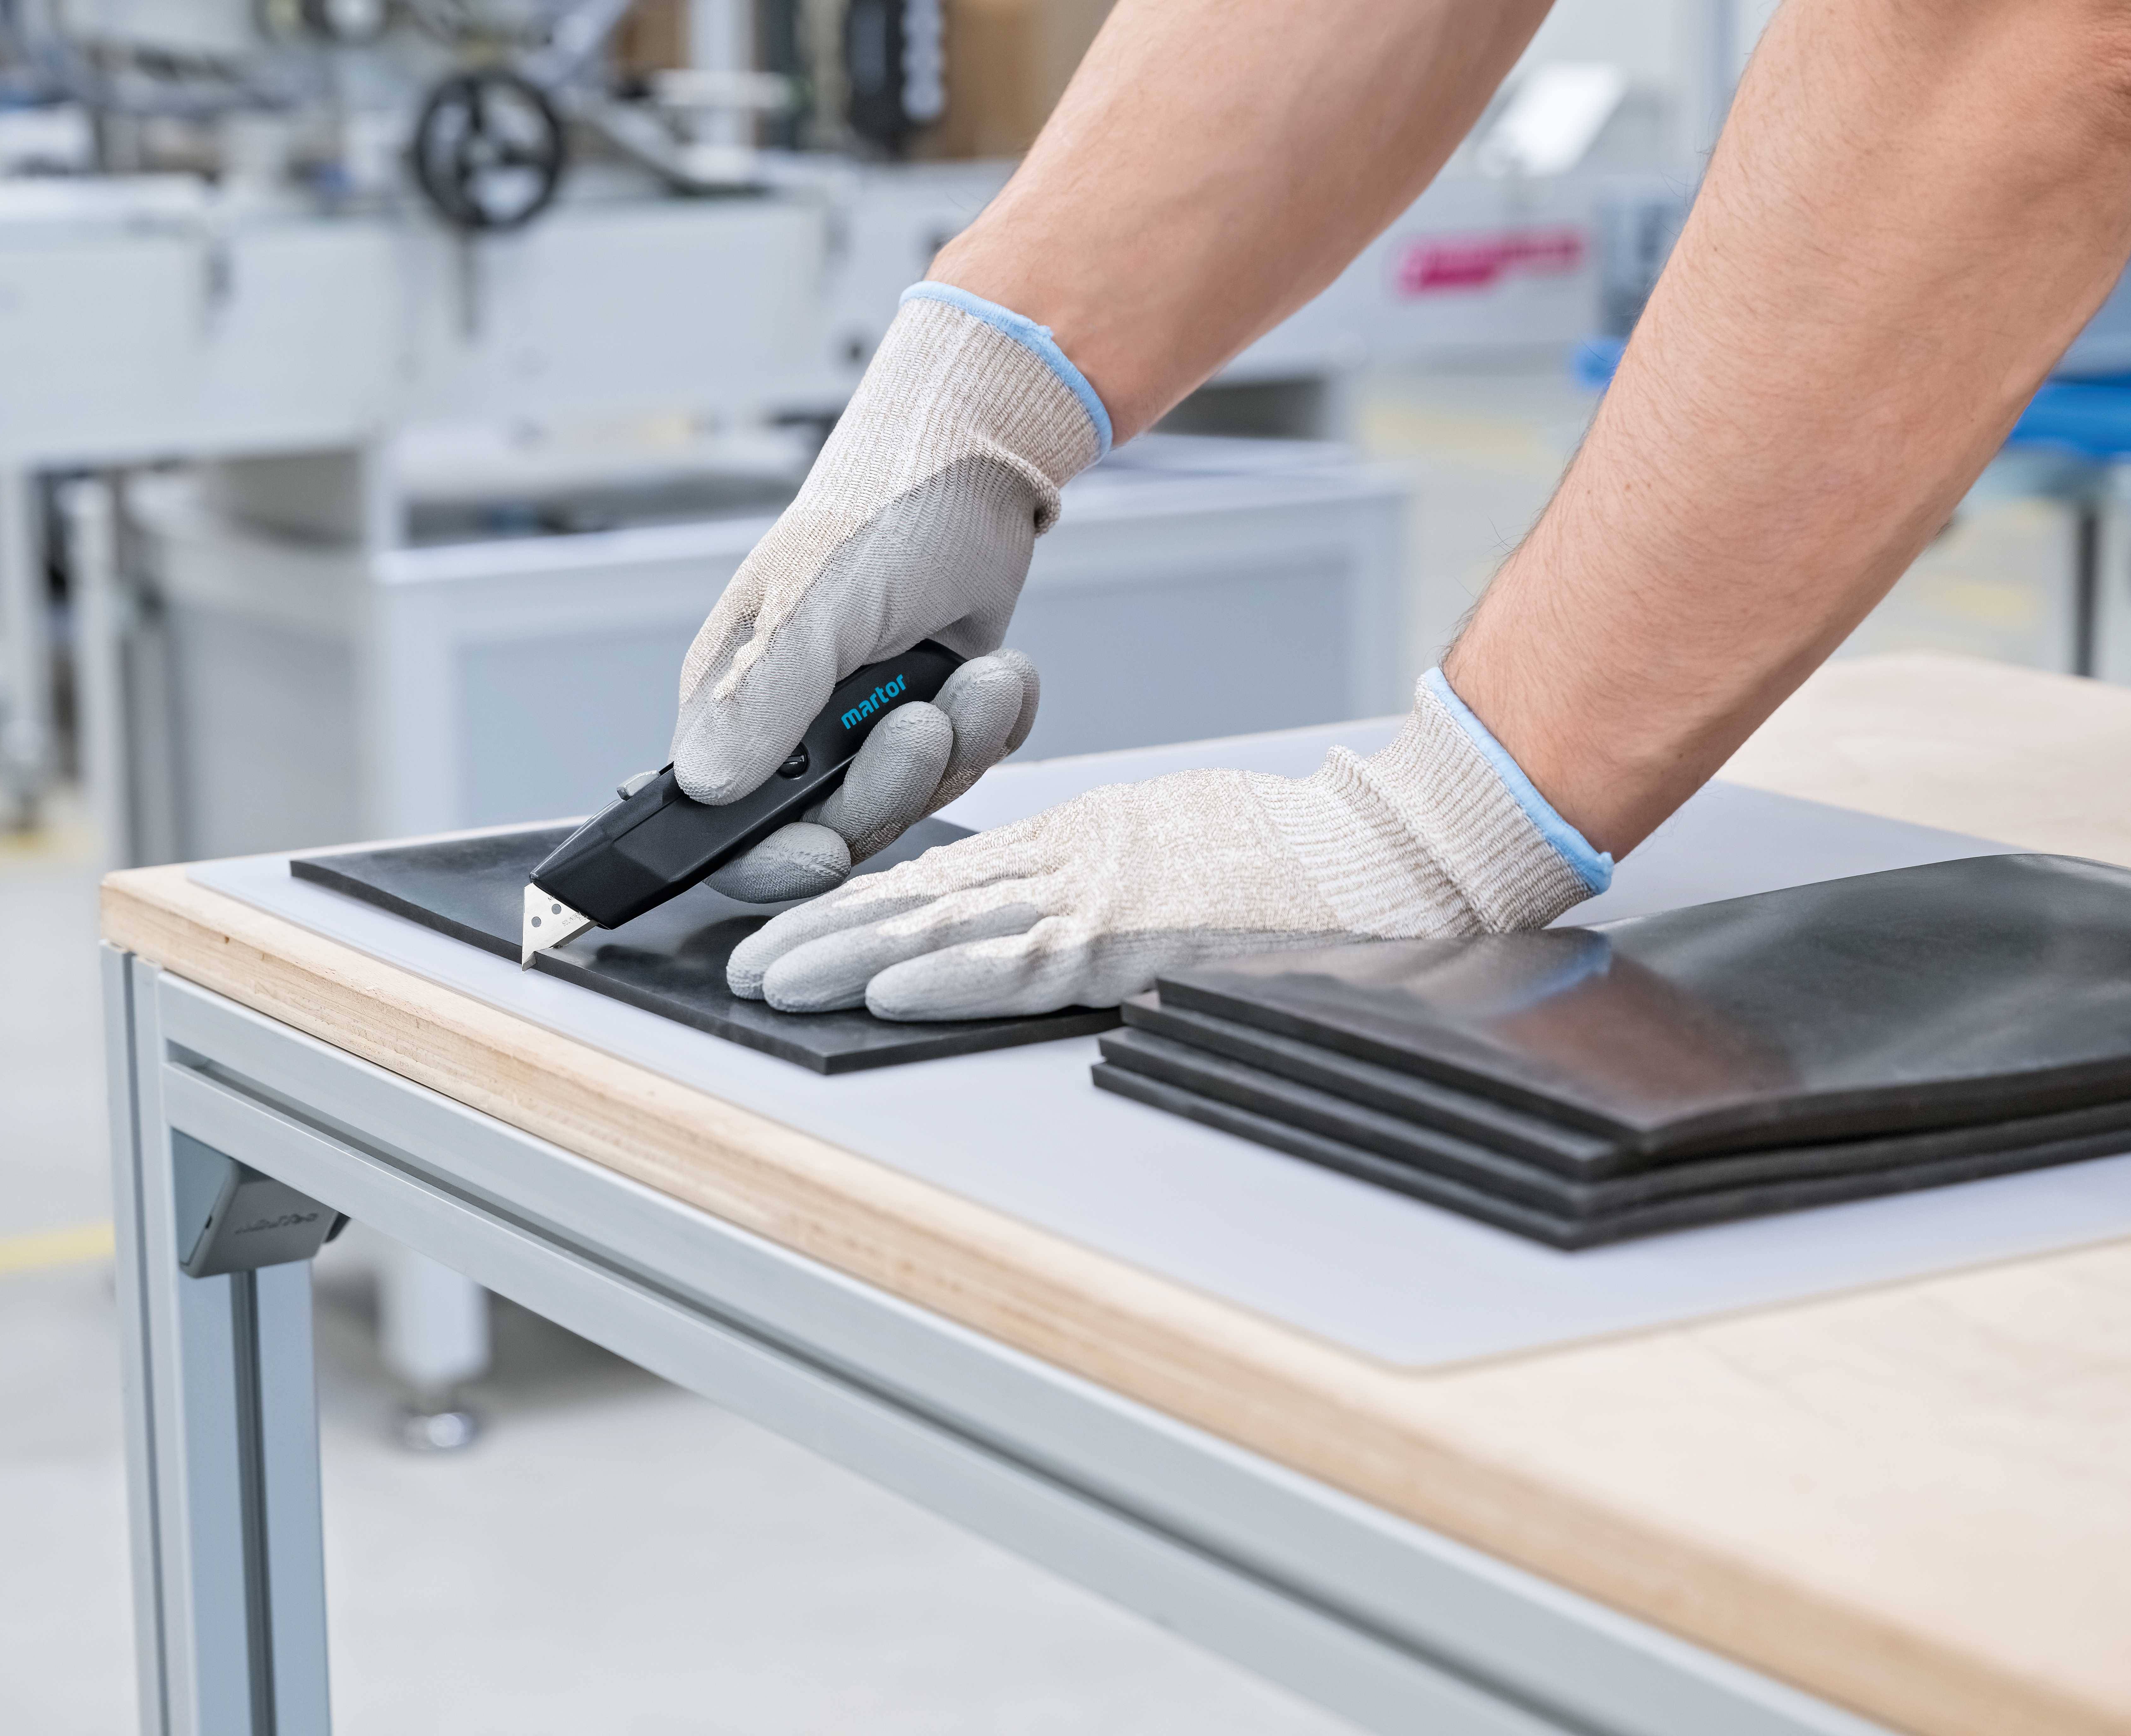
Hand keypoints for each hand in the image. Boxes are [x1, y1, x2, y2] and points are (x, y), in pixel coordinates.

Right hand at [674, 284, 1106, 902]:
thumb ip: (763, 698)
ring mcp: (866, 729)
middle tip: (925, 722)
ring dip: (958, 743)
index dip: (771, 860)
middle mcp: (795, 729)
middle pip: (832, 828)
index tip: (825, 854)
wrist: (975, 466)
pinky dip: (992, 726)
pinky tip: (997, 672)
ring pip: (909, 801)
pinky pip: (966, 768)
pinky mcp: (930, 717)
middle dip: (892, 783)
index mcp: (735, 704)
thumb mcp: (815, 605)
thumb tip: (703, 786)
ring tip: (980, 676)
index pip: (728, 828)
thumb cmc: (880, 514)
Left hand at [724, 673, 1610, 1018]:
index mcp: (1084, 844)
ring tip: (772, 981)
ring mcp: (1099, 894)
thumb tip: (1054, 932)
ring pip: (944, 926)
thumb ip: (1107, 894)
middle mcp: (1073, 860)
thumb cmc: (1297, 864)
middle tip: (745, 962)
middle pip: (921, 897)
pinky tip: (884, 992)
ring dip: (850, 958)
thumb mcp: (1176, 859)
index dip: (862, 904)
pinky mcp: (1133, 932)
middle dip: (823, 931)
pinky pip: (1021, 960)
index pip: (948, 878)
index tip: (798, 925)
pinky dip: (946, 977)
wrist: (1385, 854)